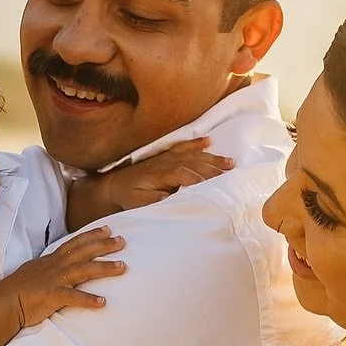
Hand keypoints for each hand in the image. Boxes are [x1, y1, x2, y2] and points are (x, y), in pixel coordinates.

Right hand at [3, 227, 124, 329]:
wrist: (3, 302)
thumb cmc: (17, 290)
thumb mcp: (34, 273)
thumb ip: (48, 269)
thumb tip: (55, 268)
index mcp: (51, 261)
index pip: (75, 243)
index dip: (92, 235)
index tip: (108, 229)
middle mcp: (55, 267)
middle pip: (84, 252)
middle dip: (104, 245)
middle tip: (122, 241)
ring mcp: (54, 280)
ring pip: (83, 270)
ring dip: (104, 268)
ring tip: (122, 267)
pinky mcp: (52, 296)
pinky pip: (73, 297)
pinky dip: (88, 299)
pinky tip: (103, 303)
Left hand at [72, 139, 233, 222]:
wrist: (112, 184)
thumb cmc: (128, 195)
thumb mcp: (140, 203)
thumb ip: (159, 201)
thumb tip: (177, 200)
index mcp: (162, 173)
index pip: (187, 175)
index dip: (202, 181)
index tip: (216, 189)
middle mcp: (167, 161)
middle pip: (195, 163)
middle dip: (215, 169)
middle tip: (233, 177)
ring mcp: (167, 156)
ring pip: (194, 155)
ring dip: (212, 158)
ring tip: (230, 163)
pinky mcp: (166, 155)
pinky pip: (183, 146)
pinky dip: (196, 143)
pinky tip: (208, 142)